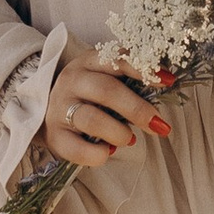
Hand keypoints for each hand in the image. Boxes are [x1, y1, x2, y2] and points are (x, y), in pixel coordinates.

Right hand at [42, 42, 173, 168]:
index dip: (144, 70)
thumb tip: (166, 84)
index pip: (117, 59)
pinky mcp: (54, 136)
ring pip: (93, 119)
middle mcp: (71, 81)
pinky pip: (78, 149)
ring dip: (119, 132)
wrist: (44, 110)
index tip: (168, 81)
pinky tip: (108, 151)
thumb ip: (129, 80)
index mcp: (88, 62)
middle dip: (137, 109)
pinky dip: (99, 154)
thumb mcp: (103, 77)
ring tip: (129, 139)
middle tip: (158, 124)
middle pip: (107, 91)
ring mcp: (60, 108)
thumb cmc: (87, 95)